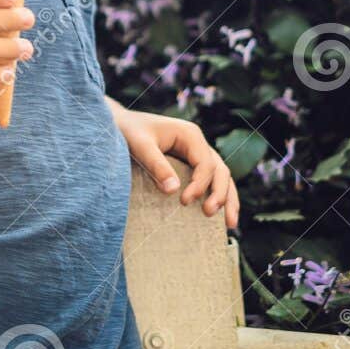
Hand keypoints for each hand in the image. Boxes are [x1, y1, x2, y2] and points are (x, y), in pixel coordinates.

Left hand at [119, 110, 239, 229]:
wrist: (119, 124)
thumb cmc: (128, 131)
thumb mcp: (139, 145)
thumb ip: (156, 165)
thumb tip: (173, 190)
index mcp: (189, 135)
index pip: (205, 163)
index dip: (200, 184)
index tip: (184, 201)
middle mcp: (198, 144)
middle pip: (220, 170)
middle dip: (219, 193)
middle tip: (207, 213)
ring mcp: (196, 154)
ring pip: (222, 177)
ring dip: (228, 199)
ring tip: (229, 224)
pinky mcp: (191, 165)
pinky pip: (211, 181)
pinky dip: (220, 197)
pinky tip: (221, 217)